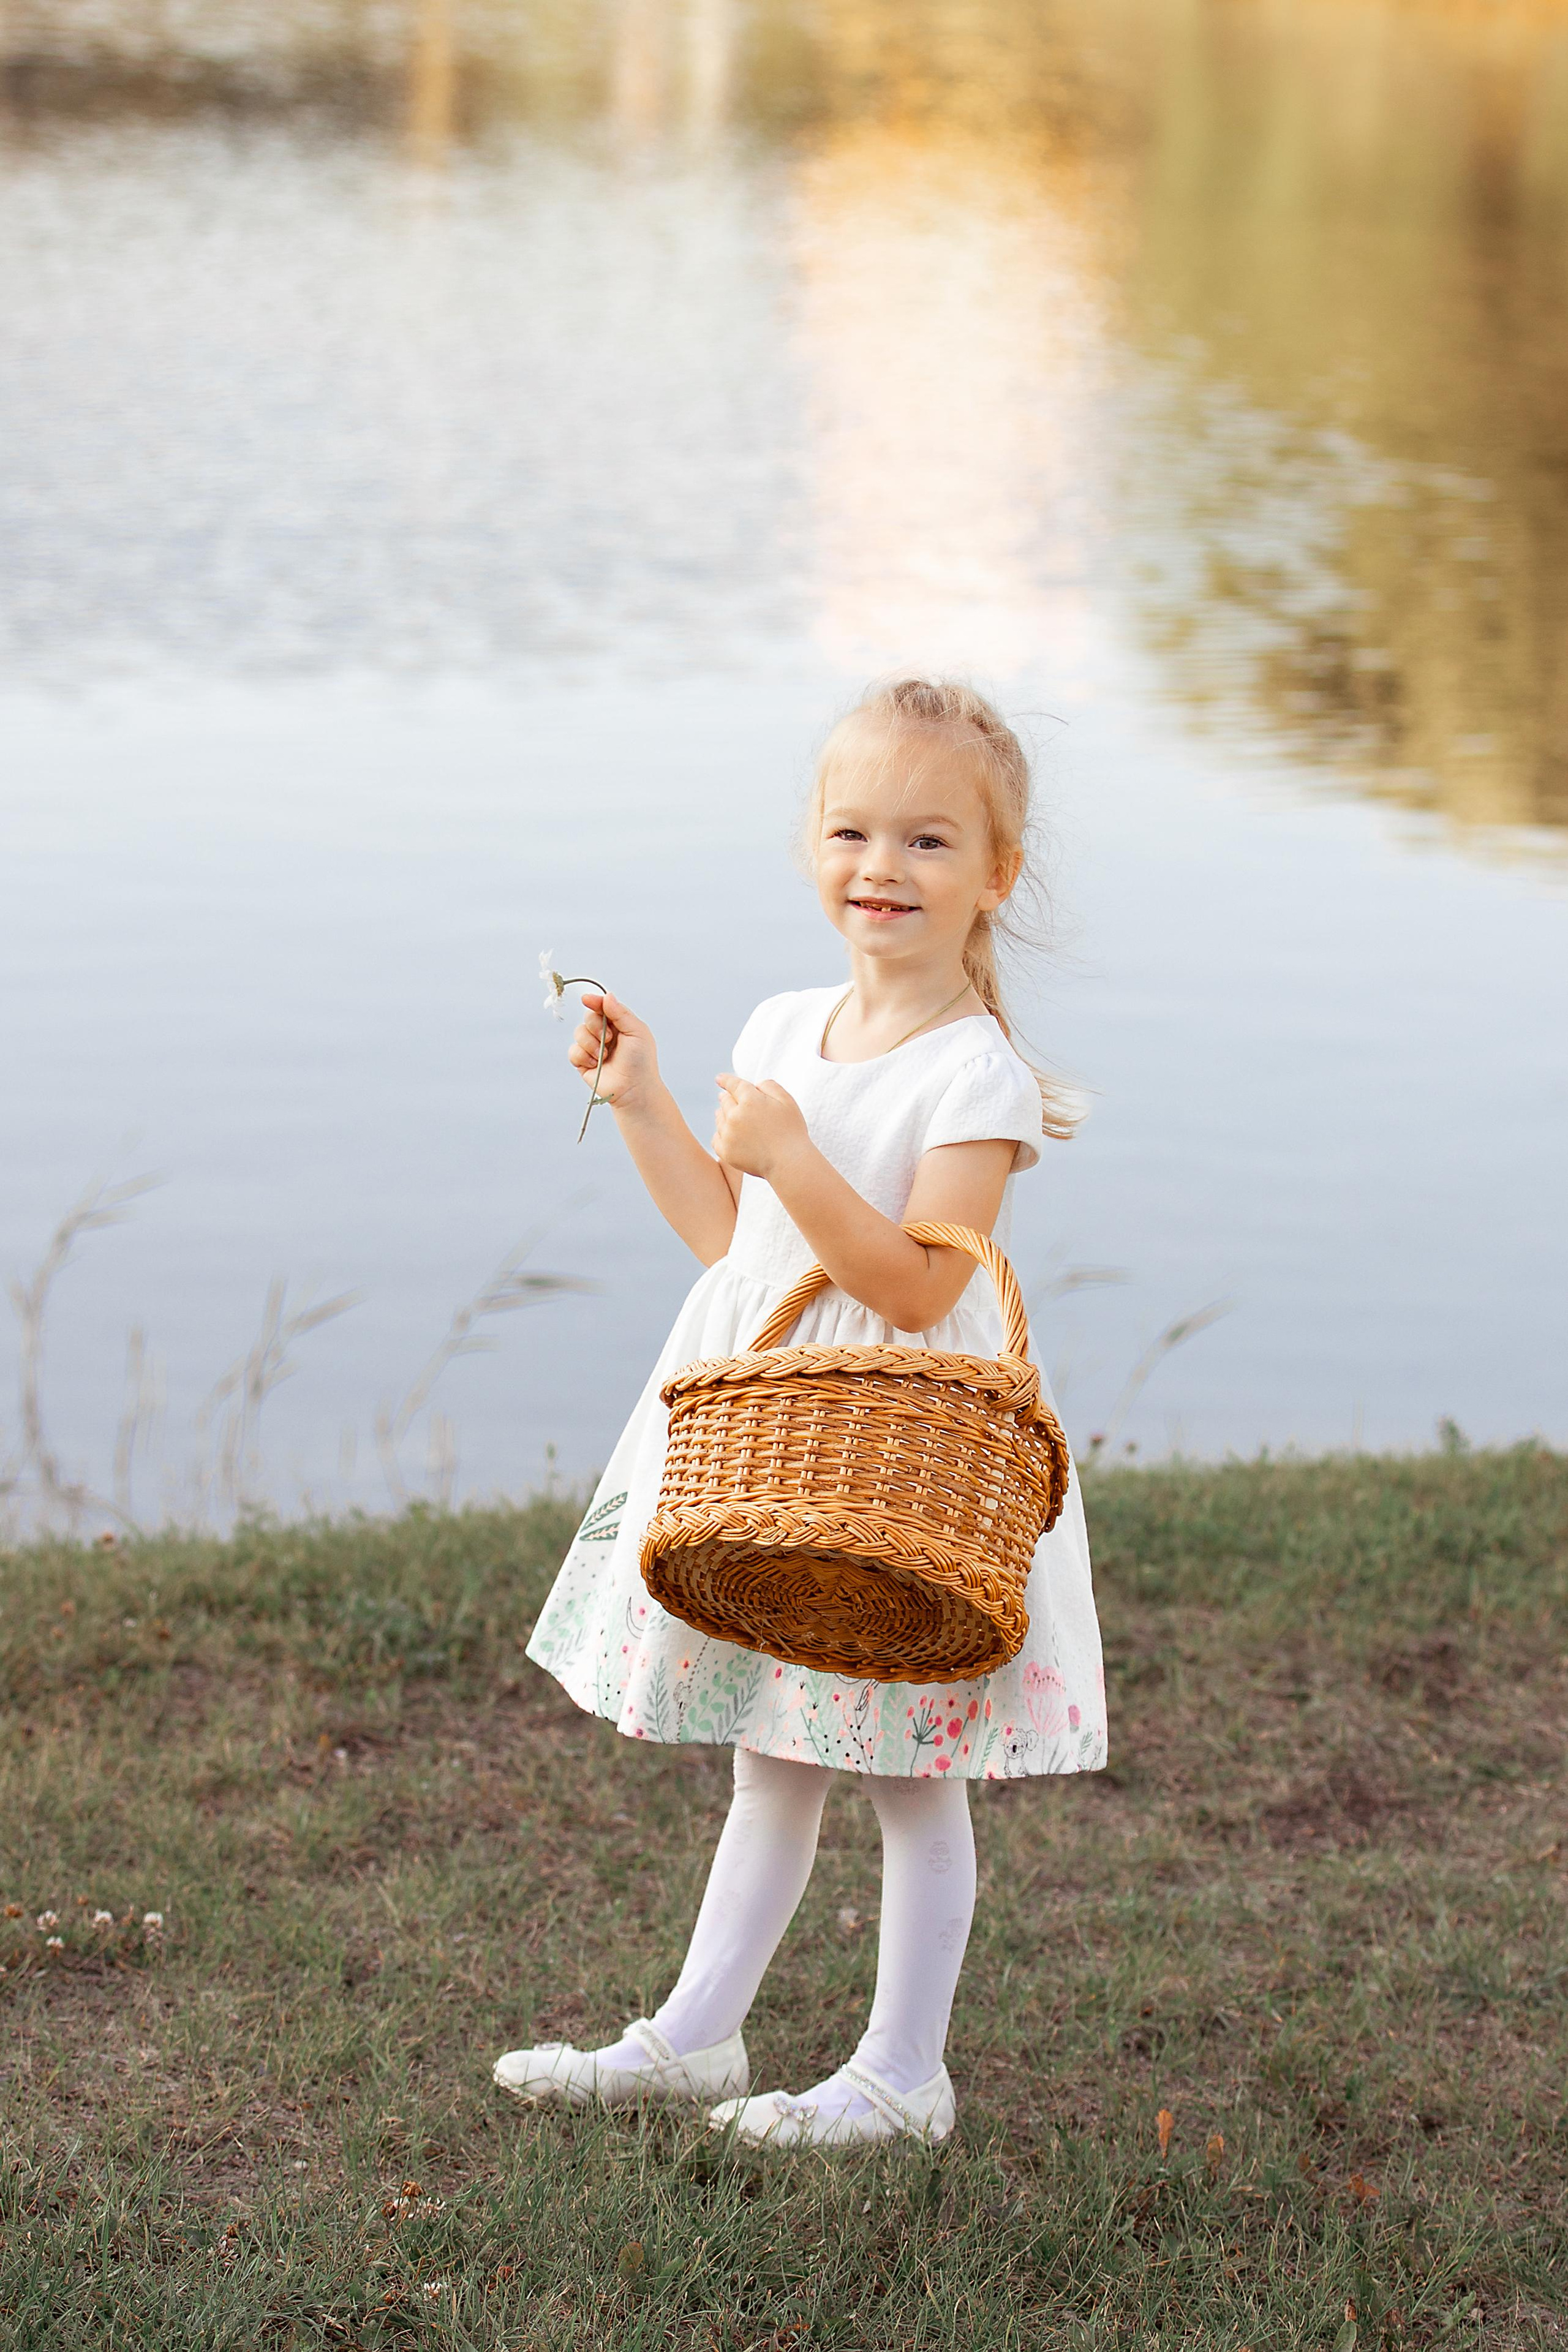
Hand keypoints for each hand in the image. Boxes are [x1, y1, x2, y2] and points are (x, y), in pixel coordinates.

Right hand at [569, 991, 657, 1112]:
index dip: (594, 1002)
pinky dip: (583, 1057)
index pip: (603, 1006)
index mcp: (619, 1024)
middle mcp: (605, 1033)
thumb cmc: (641, 1062)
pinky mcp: (584, 1062)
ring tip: (604, 1056)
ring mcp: (593, 1047)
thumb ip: (620, 1013)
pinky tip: (596, 1064)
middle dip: (596, 1027)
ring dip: (591, 1044)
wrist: (634, 1089)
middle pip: (588, 1017)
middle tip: (610, 1040)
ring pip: (578, 1033)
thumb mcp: (637, 1032)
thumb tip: (607, 996)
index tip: (587, 999)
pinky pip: (573, 1051)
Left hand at [712, 1074, 810, 1180]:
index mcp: (750, 1100)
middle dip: (728, 1098)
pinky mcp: (726, 1152)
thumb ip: (769, 1086)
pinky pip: (716, 1138)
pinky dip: (721, 1134)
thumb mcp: (787, 1101)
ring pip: (720, 1119)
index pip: (734, 1085)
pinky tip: (729, 1135)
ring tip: (734, 1119)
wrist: (789, 1163)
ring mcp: (728, 1134)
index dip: (726, 1080)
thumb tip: (755, 1085)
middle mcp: (735, 1116)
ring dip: (724, 1115)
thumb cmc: (791, 1131)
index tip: (719, 1079)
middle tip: (729, 1098)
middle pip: (725, 1101)